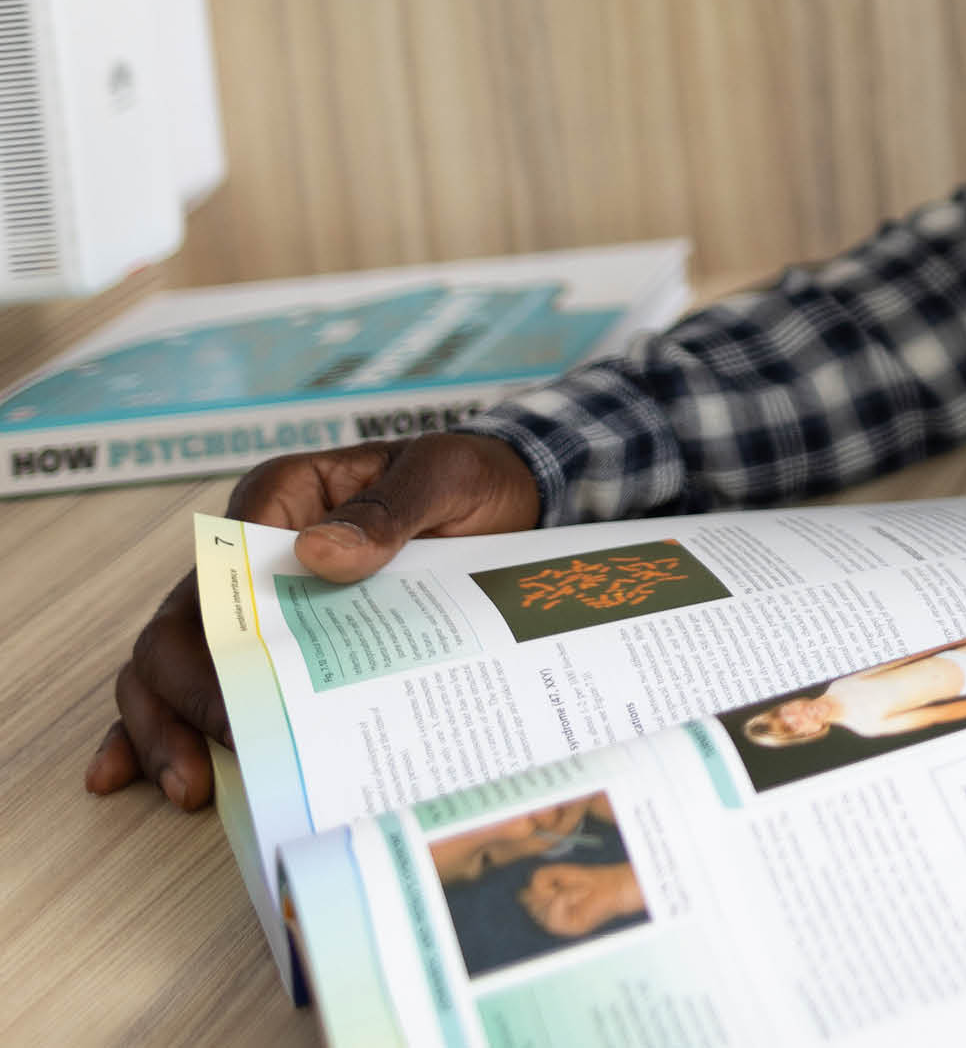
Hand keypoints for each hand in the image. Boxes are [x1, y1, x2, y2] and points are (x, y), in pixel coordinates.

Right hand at [84, 432, 542, 809]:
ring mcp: (259, 606)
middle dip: (184, 699)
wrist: (514, 501)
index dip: (218, 637)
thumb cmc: (468, 479)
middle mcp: (253, 554)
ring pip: (174, 667)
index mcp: (281, 499)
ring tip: (190, 790)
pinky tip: (150, 778)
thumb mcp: (445, 476)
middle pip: (180, 630)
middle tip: (223, 758)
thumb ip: (389, 509)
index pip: (219, 570)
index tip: (240, 697)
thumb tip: (314, 553)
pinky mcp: (279, 645)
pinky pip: (203, 687)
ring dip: (165, 727)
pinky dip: (169, 729)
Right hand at [520, 859, 644, 938]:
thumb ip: (538, 879)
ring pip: (540, 910)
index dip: (536, 886)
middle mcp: (548, 919)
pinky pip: (554, 914)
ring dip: (559, 893)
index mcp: (544, 907)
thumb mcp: (557, 873)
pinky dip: (566, 898)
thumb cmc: (587, 880)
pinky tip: (580, 895)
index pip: (524, 897)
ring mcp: (558, 926)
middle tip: (571, 885)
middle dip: (548, 889)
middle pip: (531, 903)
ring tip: (577, 890)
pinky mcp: (569, 929)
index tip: (557, 881)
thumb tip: (528, 893)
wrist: (613, 887)